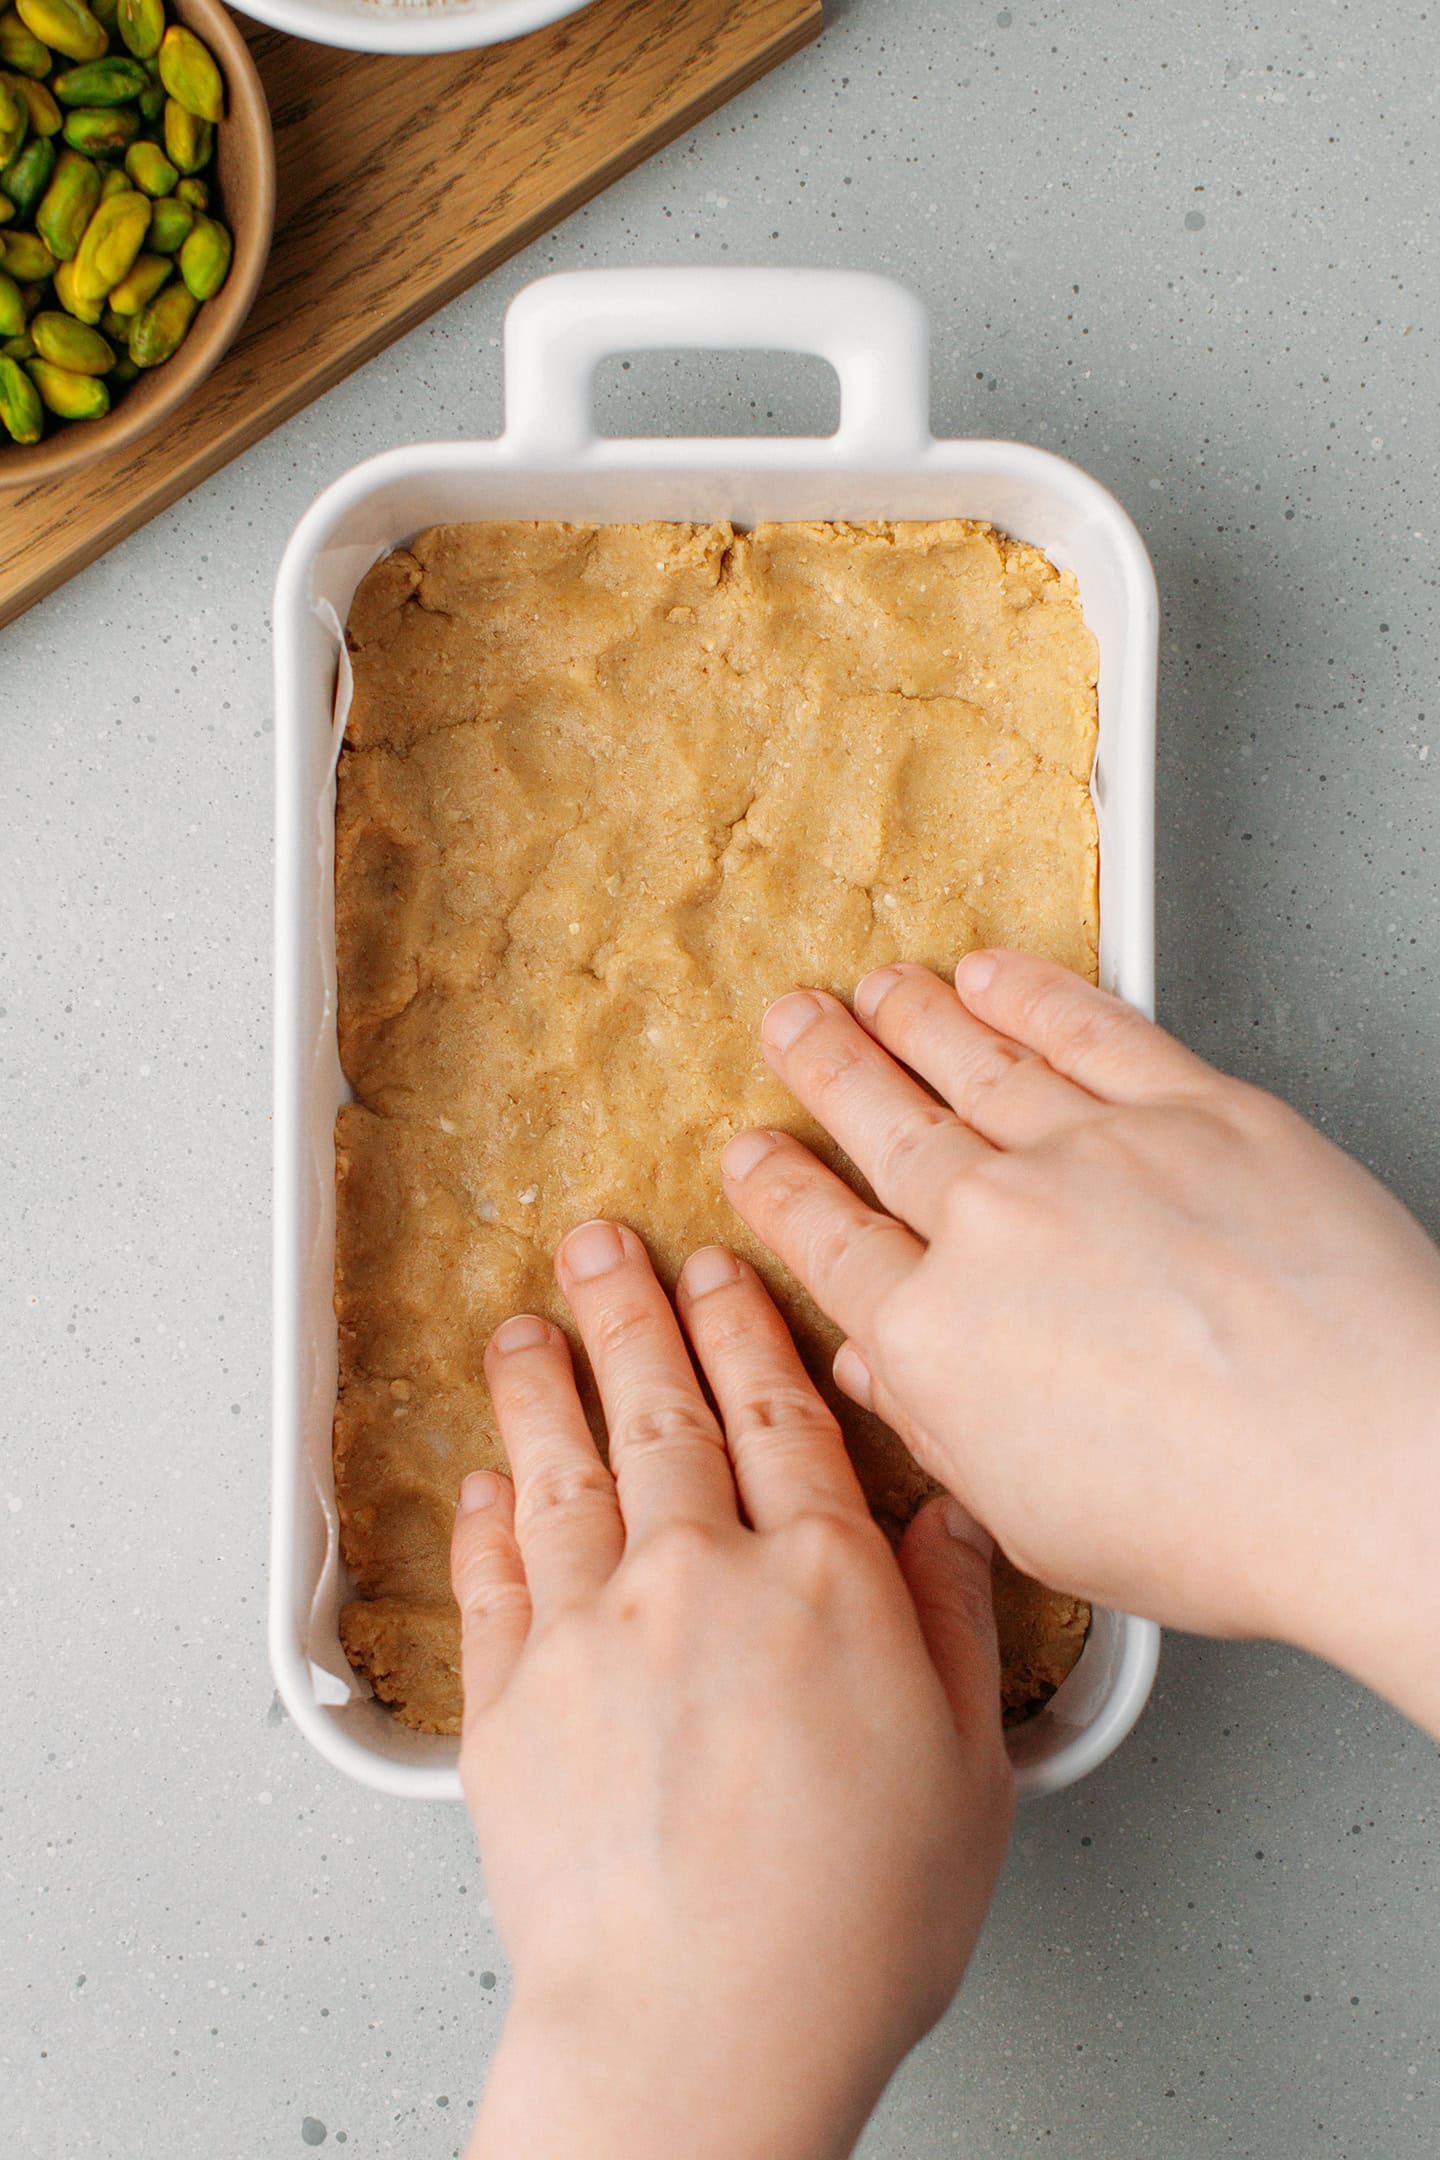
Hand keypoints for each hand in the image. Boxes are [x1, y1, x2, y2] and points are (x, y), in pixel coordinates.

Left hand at [452, 1224, 1013, 2159]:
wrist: (703, 2028)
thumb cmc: (850, 1925)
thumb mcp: (969, 1767)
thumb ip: (955, 1618)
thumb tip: (950, 1516)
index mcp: (822, 1581)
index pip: (779, 1414)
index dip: (745, 1330)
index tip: (719, 1269)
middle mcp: (700, 1578)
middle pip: (663, 1411)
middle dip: (632, 1312)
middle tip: (603, 1243)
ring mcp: (593, 1630)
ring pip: (565, 1469)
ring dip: (545, 1385)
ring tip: (526, 1326)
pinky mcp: (511, 1700)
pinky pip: (494, 1576)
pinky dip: (486, 1515)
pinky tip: (484, 1477)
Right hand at [722, 950, 1439, 1734]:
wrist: (1373, 1466)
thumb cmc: (1229, 1521)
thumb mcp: (1035, 1520)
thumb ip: (936, 1431)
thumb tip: (878, 1373)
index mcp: (936, 1338)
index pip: (830, 1240)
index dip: (781, 1191)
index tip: (754, 1156)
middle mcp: (993, 1226)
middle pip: (882, 1125)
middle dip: (824, 1067)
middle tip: (790, 1025)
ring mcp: (1090, 1154)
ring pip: (970, 1061)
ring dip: (909, 1016)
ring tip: (874, 988)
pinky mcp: (1190, 1107)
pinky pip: (1085, 1027)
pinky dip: (1028, 992)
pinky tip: (991, 974)